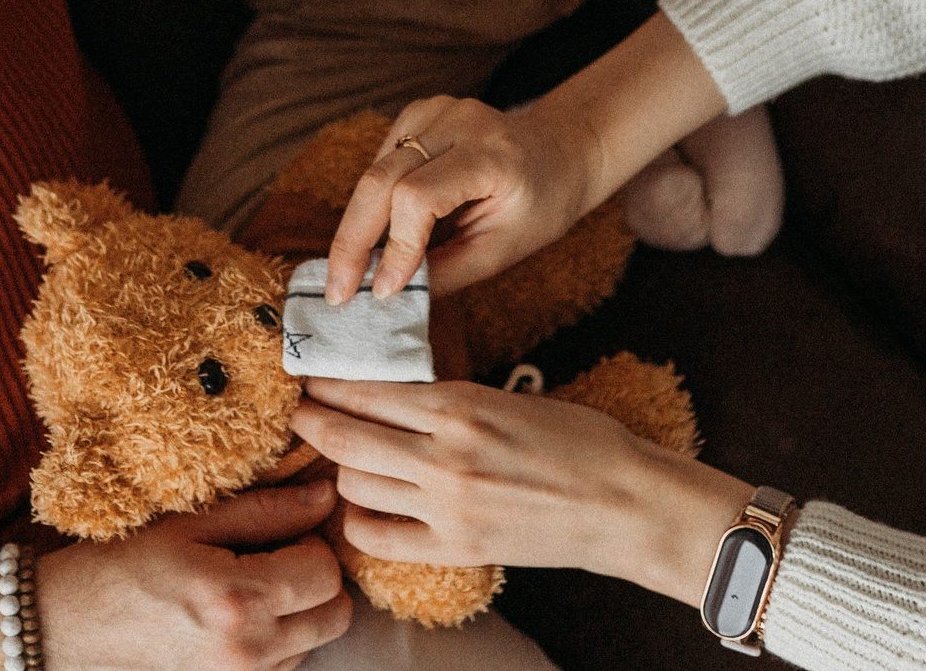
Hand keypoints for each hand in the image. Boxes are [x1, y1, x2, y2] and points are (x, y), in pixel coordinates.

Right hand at [40, 479, 353, 670]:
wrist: (71, 626)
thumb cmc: (125, 566)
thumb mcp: (191, 523)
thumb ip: (266, 510)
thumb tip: (325, 497)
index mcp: (238, 602)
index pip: (326, 572)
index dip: (312, 543)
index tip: (282, 532)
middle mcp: (248, 653)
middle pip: (335, 614)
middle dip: (316, 580)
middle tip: (275, 557)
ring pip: (316, 641)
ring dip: (300, 611)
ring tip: (249, 586)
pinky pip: (287, 665)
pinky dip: (278, 638)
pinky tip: (238, 616)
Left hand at [292, 378, 751, 604]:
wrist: (623, 502)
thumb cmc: (577, 440)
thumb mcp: (508, 397)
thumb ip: (447, 399)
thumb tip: (390, 395)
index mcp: (459, 407)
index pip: (365, 390)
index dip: (328, 382)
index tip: (312, 377)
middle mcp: (443, 456)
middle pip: (343, 436)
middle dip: (312, 420)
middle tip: (302, 412)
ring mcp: (446, 507)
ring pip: (354, 483)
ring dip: (339, 468)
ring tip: (340, 457)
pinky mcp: (454, 548)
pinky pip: (376, 536)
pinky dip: (359, 518)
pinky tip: (366, 504)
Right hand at [324, 13, 730, 302]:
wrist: (560, 153)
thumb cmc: (540, 206)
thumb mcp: (503, 251)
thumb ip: (446, 271)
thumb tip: (387, 296)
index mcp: (492, 157)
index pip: (419, 197)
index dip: (393, 246)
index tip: (380, 292)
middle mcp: (462, 121)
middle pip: (383, 178)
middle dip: (352, 239)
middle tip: (335, 291)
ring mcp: (438, 109)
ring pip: (374, 169)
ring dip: (355, 223)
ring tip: (346, 273)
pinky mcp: (421, 111)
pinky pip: (381, 159)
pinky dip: (370, 200)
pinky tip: (371, 234)